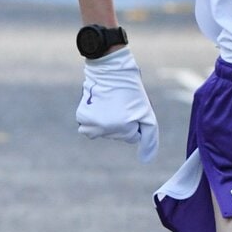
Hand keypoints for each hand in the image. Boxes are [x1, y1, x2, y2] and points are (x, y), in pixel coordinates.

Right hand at [75, 48, 159, 163]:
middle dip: (120, 122)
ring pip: (101, 134)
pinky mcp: (82, 117)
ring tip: (109, 105)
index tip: (131, 107)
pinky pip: (88, 128)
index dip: (134, 122)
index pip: (132, 137)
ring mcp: (92, 124)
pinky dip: (94, 119)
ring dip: (106, 123)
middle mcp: (106, 129)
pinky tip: (98, 106)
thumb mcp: (147, 114)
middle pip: (116, 136)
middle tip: (120, 104)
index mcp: (124, 128)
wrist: (110, 70)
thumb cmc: (131, 92)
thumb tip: (145, 160)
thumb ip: (149, 139)